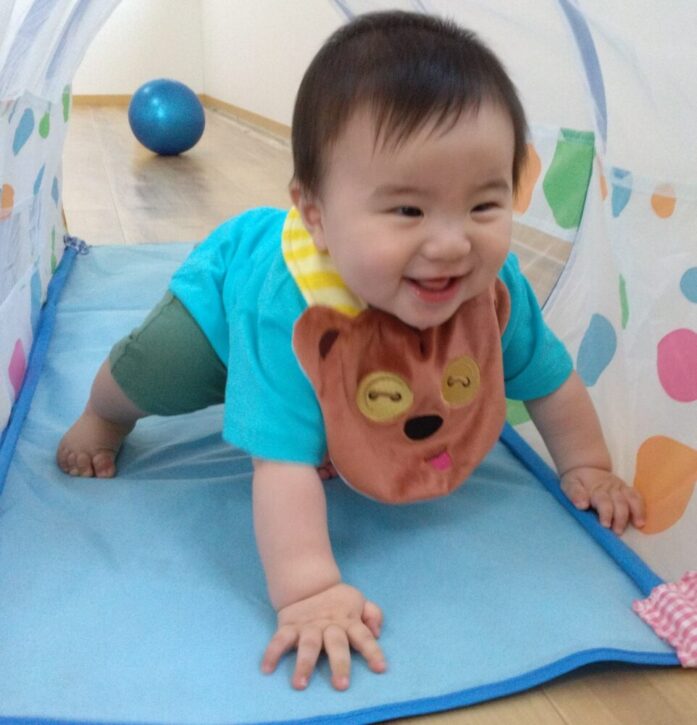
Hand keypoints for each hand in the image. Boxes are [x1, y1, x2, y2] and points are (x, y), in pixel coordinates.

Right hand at [261, 582, 385, 690]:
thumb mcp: (359, 601)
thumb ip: (373, 614)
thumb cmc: (338, 601)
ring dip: (304, 664)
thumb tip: (377, 632)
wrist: (308, 583)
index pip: (364, 636)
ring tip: (300, 684)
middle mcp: (329, 625)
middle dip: (339, 664)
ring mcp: (308, 626)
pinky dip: (272, 653)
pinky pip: (279, 640)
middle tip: (341, 685)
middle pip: (336, 644)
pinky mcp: (289, 626)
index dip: (373, 651)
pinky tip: (266, 668)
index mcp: (348, 621)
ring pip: (307, 645)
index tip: (380, 669)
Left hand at [561, 466, 644, 533]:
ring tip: (638, 525)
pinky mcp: (626, 489)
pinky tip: (642, 520)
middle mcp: (609, 488)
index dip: (605, 513)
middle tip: (618, 531)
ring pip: (631, 498)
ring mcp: (619, 487)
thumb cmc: (576, 480)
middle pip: (619, 502)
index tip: (605, 525)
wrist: (585, 467)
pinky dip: (641, 507)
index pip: (603, 501)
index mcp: (594, 488)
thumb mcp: (569, 484)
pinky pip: (637, 496)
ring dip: (635, 512)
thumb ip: (574, 494)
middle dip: (620, 517)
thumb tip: (582, 505)